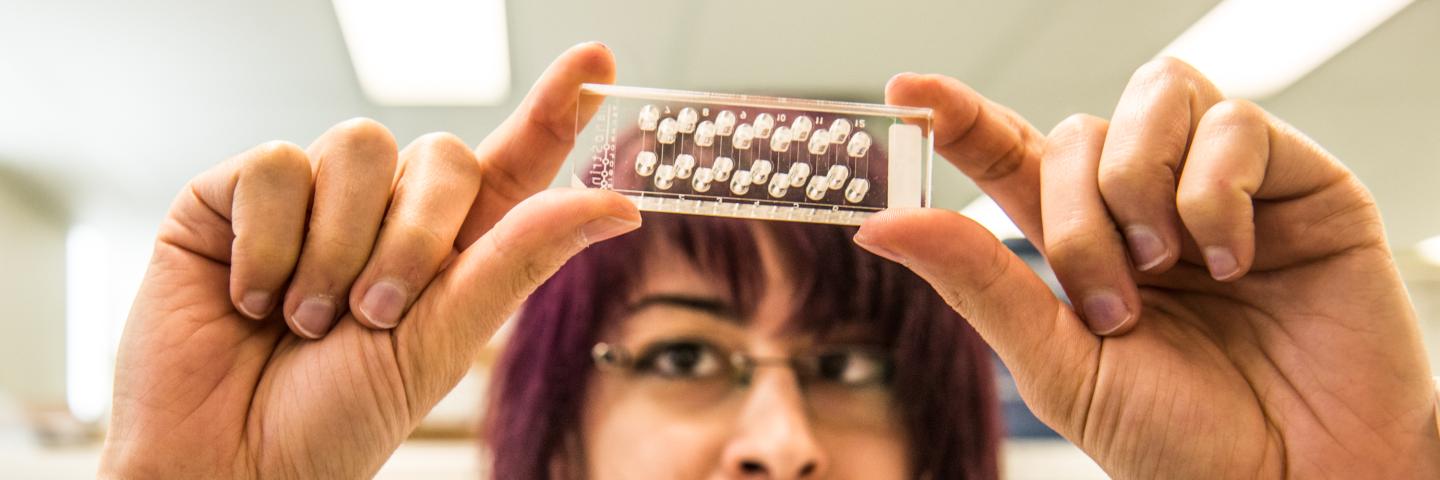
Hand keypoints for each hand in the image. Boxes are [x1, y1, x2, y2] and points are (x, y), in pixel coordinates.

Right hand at [100, 43, 640, 478]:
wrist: (231, 463)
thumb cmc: (339, 417)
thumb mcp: (444, 341)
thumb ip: (520, 258)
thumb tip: (618, 206)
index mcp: (453, 249)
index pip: (514, 161)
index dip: (555, 109)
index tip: (596, 60)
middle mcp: (386, 213)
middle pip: (441, 153)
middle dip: (417, 238)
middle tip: (376, 316)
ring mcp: (311, 200)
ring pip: (357, 146)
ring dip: (339, 247)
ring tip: (306, 321)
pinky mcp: (233, 199)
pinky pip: (273, 165)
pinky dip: (269, 241)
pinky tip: (251, 298)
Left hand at [854, 59, 1439, 477]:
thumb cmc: (1186, 443)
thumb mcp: (1060, 367)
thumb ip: (978, 283)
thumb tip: (880, 224)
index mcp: (1084, 249)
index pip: (1012, 156)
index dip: (960, 119)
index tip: (906, 93)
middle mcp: (1148, 208)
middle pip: (1078, 135)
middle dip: (1077, 217)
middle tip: (1115, 304)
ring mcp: (1222, 188)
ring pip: (1152, 100)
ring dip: (1140, 185)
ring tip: (1171, 269)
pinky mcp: (1299, 180)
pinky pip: (1235, 123)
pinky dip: (1217, 189)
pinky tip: (1236, 261)